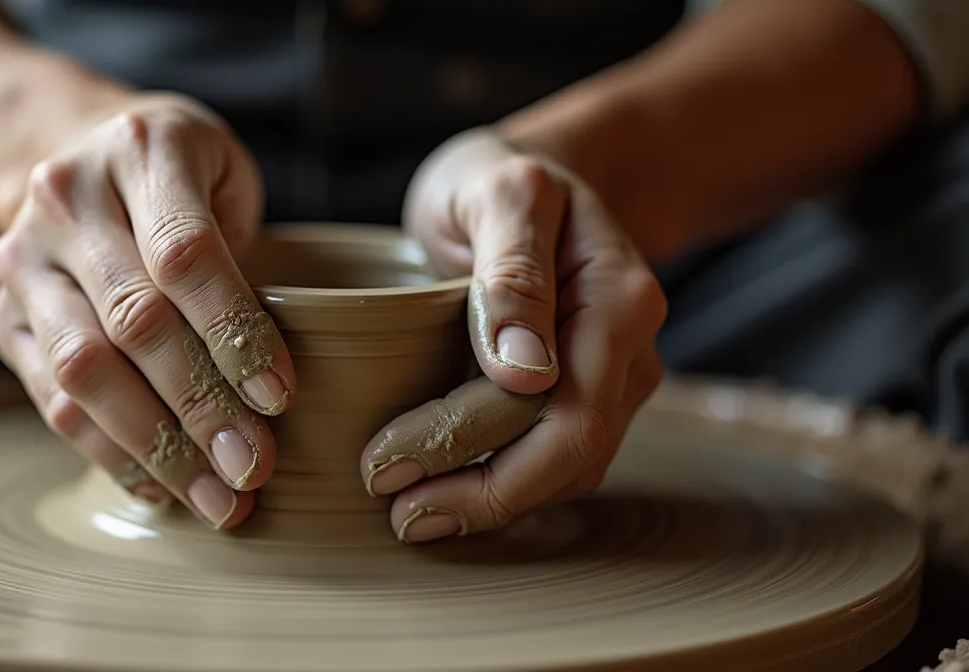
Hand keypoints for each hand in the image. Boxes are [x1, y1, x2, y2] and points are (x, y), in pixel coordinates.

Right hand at [0, 93, 295, 529]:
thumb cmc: (183, 174)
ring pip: (84, 369)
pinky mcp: (4, 314)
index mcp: (141, 148)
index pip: (185, 252)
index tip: (279, 396)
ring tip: (215, 498)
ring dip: (155, 447)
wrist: (79, 152)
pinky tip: (162, 487)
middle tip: (254, 467)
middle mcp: (68, 198)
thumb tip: (271, 380)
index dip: (232, 328)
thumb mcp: (225, 176)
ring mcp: (25, 258)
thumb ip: (249, 250)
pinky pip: (52, 396)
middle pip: (134, 320)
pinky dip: (110, 452)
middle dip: (201, 407)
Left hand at [361, 127, 666, 542]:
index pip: (561, 411)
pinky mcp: (586, 394)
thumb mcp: (498, 191)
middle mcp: (629, 349)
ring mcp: (614, 377)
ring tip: (410, 515)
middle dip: (481, 496)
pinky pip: (556, 459)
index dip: (477, 455)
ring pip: (567, 470)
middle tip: (396, 514)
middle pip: (569, 455)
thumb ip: (511, 269)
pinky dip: (502, 483)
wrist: (533, 175)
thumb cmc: (500, 176)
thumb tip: (525, 373)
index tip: (387, 466)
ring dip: (492, 501)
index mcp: (617, 299)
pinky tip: (444, 492)